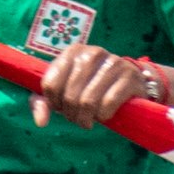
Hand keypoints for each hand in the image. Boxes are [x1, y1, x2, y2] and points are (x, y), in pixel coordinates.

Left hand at [36, 41, 159, 131]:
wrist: (132, 81)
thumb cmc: (91, 86)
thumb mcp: (65, 89)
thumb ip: (44, 103)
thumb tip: (40, 122)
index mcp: (72, 52)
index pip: (49, 85)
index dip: (53, 104)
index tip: (62, 108)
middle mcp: (92, 53)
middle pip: (69, 96)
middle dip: (71, 115)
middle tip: (78, 119)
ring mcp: (112, 62)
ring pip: (87, 102)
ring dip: (86, 119)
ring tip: (89, 120)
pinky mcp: (129, 76)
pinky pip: (107, 104)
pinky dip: (103, 116)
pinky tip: (104, 115)